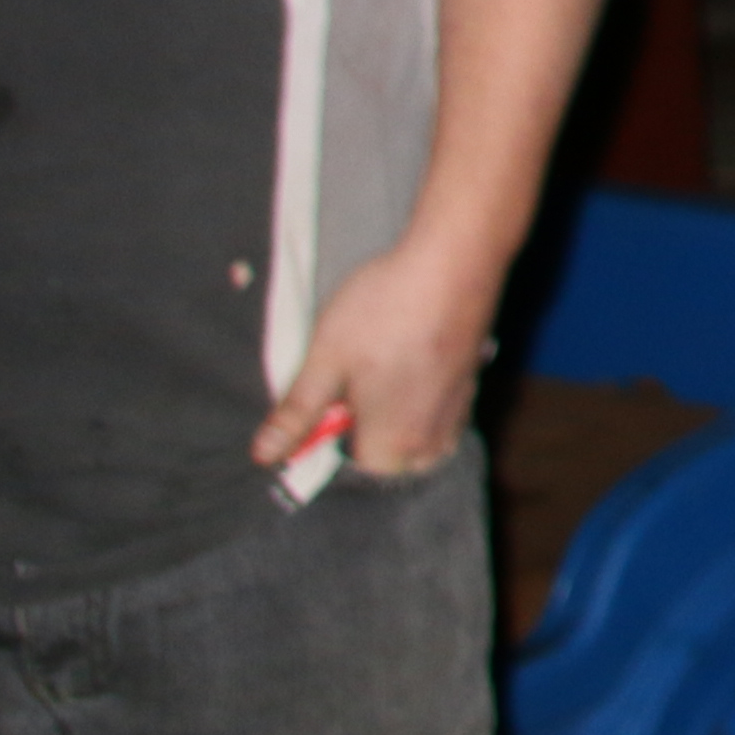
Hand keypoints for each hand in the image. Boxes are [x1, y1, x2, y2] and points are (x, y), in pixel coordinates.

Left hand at [255, 228, 505, 481]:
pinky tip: (404, 367)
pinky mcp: (470, 380)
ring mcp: (457, 408)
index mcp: (392, 444)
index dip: (325, 445)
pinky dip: (419, 405)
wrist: (453, 260)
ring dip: (393, 423)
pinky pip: (438, 415)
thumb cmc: (384, 312)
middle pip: (389, 462)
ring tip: (372, 380)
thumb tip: (263, 456)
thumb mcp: (325, 360)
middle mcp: (431, 437)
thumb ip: (297, 413)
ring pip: (418, 439)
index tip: (316, 410)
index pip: (349, 473)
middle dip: (365, 439)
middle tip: (343, 393)